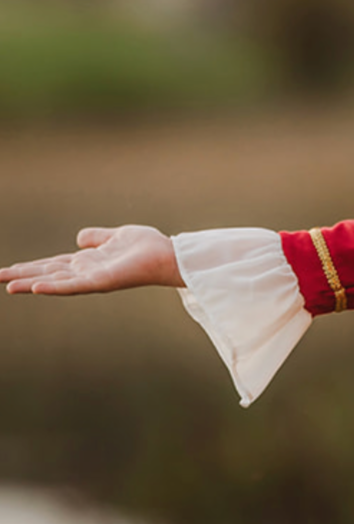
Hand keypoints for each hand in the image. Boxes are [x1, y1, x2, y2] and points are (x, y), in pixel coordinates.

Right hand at [0, 226, 183, 294]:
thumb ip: (96, 238)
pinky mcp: (102, 282)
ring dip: (31, 284)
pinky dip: (55, 287)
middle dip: (22, 276)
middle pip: (47, 274)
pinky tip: (37, 287)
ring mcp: (92, 279)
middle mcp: (85, 272)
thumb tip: (79, 239)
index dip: (30, 268)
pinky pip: (74, 285)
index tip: (7, 271)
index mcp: (86, 262)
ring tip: (9, 286)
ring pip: (55, 282)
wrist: (167, 255)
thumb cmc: (147, 247)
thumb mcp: (115, 236)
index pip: (51, 266)